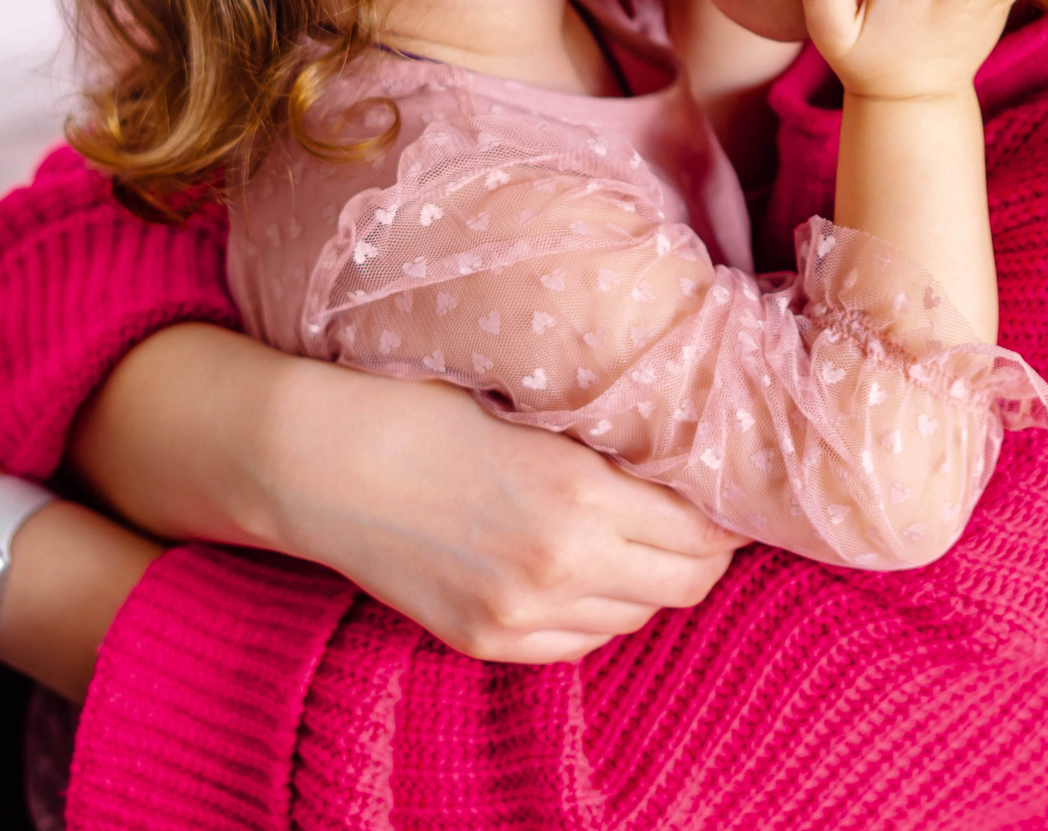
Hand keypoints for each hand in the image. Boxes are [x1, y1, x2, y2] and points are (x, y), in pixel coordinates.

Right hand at [72, 325, 745, 664]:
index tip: (726, 483)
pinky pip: (579, 642)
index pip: (705, 529)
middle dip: (705, 550)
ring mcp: (520, 615)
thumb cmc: (425, 406)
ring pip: (636, 617)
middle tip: (698, 513)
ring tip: (639, 536)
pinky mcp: (486, 642)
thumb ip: (613, 445)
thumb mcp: (536, 409)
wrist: (320, 462)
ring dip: (651, 581)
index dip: (727, 509)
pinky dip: (598, 610)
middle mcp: (561, 567)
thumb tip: (688, 455)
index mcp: (582, 494)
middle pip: (686, 584)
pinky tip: (583, 567)